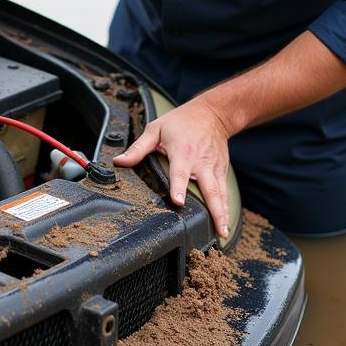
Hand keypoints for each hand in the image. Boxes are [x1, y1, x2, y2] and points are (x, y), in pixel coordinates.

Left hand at [112, 96, 231, 237]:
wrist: (211, 113)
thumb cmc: (181, 121)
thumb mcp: (155, 129)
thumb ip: (138, 148)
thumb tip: (119, 161)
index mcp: (183, 152)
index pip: (180, 173)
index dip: (179, 187)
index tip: (178, 201)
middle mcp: (201, 162)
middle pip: (209, 189)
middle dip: (213, 209)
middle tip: (216, 229)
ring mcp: (214, 167)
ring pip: (220, 193)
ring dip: (223, 213)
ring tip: (223, 232)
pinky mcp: (222, 170)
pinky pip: (225, 191)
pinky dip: (226, 206)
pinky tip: (225, 222)